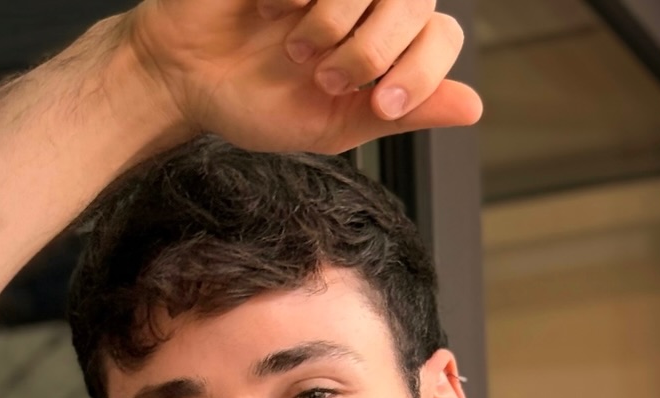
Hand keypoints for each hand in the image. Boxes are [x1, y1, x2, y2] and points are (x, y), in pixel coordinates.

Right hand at [126, 0, 481, 154]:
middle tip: (328, 77)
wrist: (187, 79)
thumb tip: (473, 107)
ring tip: (296, 50)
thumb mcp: (334, 125)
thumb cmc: (257, 101)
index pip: (442, 35)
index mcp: (387, 39)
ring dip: (333, 23)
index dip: (421, 71)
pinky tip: (268, 9)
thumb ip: (399, 113)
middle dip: (374, 49)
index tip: (382, 103)